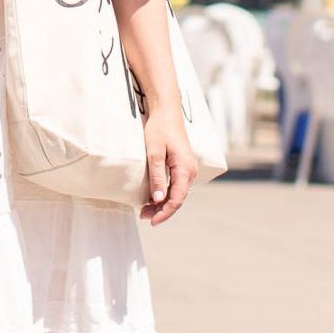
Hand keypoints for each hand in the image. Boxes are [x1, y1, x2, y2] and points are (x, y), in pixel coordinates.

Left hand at [140, 101, 196, 225]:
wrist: (166, 111)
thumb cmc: (159, 129)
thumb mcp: (154, 153)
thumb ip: (157, 177)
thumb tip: (159, 199)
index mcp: (185, 168)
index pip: (177, 199)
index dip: (164, 212)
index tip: (151, 221)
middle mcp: (190, 170)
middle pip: (178, 198)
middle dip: (162, 210)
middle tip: (144, 216)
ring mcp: (188, 168)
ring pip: (178, 193)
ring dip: (163, 203)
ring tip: (146, 210)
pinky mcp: (183, 165)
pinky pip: (177, 185)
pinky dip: (166, 193)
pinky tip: (154, 197)